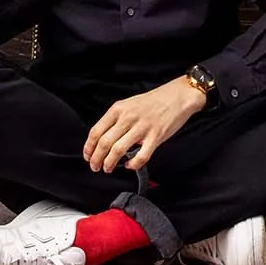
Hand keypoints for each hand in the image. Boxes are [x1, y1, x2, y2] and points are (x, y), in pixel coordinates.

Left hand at [81, 77, 207, 173]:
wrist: (178, 96)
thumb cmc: (154, 101)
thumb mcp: (129, 104)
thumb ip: (116, 119)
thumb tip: (103, 139)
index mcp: (118, 109)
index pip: (96, 131)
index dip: (89, 148)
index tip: (88, 156)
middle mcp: (128, 118)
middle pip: (104, 143)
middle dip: (96, 159)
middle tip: (95, 167)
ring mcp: (142, 127)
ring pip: (118, 150)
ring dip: (109, 163)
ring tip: (108, 168)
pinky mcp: (156, 137)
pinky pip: (140, 156)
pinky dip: (132, 164)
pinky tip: (130, 165)